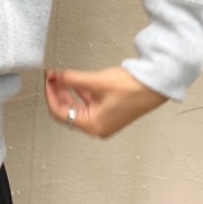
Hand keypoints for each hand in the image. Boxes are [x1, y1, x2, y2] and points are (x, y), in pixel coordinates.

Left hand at [44, 67, 167, 137]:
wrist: (155, 85)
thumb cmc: (130, 87)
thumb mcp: (95, 82)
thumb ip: (71, 79)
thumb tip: (54, 77)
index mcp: (92, 125)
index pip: (60, 113)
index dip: (50, 94)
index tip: (48, 79)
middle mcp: (96, 127)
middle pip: (67, 111)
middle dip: (57, 92)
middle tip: (52, 76)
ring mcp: (103, 121)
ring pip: (76, 107)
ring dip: (67, 92)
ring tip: (60, 76)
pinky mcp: (108, 113)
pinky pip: (87, 105)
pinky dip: (79, 93)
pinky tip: (75, 82)